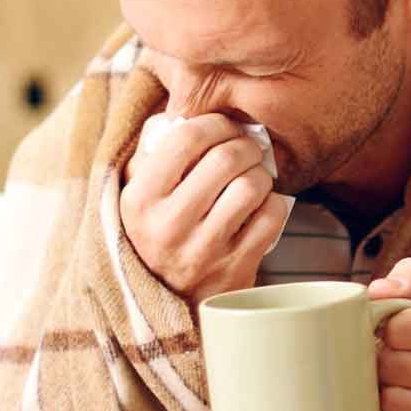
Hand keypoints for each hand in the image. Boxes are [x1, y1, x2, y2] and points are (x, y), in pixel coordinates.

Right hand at [120, 113, 293, 306]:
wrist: (168, 304)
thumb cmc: (157, 231)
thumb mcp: (137, 192)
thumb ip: (153, 148)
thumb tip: (183, 106)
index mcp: (139, 200)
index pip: (184, 139)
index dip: (213, 123)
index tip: (223, 127)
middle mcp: (168, 226)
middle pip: (225, 159)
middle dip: (244, 145)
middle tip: (246, 149)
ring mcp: (204, 251)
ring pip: (251, 186)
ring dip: (259, 174)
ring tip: (251, 177)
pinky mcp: (236, 269)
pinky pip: (272, 216)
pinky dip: (273, 203)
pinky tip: (259, 207)